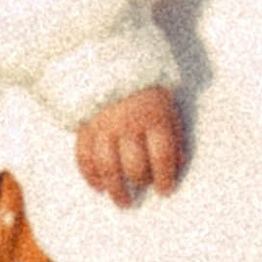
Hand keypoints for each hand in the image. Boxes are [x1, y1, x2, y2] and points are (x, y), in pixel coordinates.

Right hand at [74, 85, 186, 204]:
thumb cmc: (146, 90)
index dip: (164, 177)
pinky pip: (84, 156)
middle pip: (133, 164)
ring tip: (122, 201)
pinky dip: (90, 175)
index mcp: (153, 117)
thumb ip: (173, 136)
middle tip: (143, 188)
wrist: (112, 61)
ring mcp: (103, 126)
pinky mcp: (85, 127)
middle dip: (140, 181)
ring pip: (107, 166)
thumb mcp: (168, 107)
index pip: (161, 155)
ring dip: (115, 188)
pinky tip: (98, 186)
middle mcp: (127, 124)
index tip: (165, 190)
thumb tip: (177, 166)